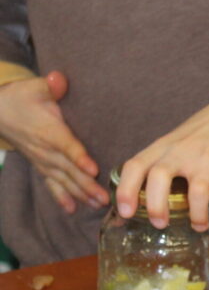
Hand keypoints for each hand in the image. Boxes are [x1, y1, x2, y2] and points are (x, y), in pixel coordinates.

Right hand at [0, 71, 106, 212]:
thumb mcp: (35, 87)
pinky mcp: (41, 166)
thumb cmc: (22, 97)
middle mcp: (45, 150)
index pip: (66, 146)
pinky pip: (51, 184)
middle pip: (68, 170)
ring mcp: (43, 160)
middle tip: (105, 198)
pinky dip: (61, 197)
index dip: (79, 158)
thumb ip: (51, 85)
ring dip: (80, 194)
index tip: (93, 169)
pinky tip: (72, 210)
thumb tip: (58, 79)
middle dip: (87, 185)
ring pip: (63, 180)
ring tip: (97, 205)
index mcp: (48, 131)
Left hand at [116, 91, 208, 231]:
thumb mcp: (176, 141)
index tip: (125, 213)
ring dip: (196, 216)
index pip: (136, 166)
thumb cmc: (206, 132)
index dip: (125, 191)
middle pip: (159, 177)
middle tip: (160, 224)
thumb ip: (160, 162)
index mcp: (165, 147)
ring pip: (197, 193)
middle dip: (156, 207)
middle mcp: (183, 152)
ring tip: (198, 225)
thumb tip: (142, 198)